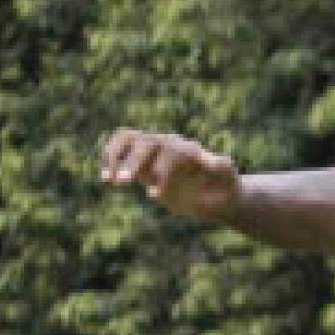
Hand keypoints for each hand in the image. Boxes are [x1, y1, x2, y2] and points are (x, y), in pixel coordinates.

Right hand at [101, 128, 241, 221]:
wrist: (218, 194)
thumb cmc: (226, 187)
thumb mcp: (228, 179)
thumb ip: (220, 167)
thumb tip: (210, 158)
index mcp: (189, 149)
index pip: (170, 150)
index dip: (161, 170)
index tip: (155, 196)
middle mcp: (170, 145)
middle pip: (146, 142)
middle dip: (132, 161)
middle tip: (122, 183)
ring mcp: (156, 151)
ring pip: (129, 139)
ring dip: (115, 156)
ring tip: (109, 179)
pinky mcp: (144, 160)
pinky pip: (121, 148)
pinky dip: (110, 158)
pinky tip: (106, 176)